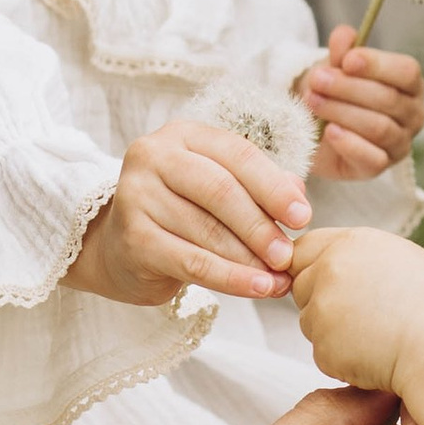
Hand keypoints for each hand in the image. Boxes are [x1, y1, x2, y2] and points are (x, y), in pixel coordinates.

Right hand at [69, 119, 309, 305]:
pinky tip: (257, 289)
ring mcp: (137, 195)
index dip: (274, 187)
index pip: (238, 154)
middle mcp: (153, 156)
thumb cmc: (179, 213)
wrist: (120, 249)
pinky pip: (193, 262)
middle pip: (221, 190)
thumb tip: (299, 194)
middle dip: (261, 226)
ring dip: (250, 259)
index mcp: (182, 135)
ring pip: (208, 230)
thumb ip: (258, 185)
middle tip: (288, 254)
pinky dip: (230, 279)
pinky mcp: (133, 238)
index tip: (303, 217)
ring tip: (278, 279)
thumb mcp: (218, 190)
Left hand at [288, 226, 423, 398]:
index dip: (314, 269)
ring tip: (379, 337)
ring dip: (332, 333)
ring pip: (310, 322)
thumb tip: (334, 264)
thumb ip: (363, 260)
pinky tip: (377, 357)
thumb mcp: (404, 262)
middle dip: (321, 302)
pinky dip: (343, 361)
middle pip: (301, 286)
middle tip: (364, 318)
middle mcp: (331, 270)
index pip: (304, 248)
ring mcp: (324, 308)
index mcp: (354, 243)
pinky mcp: (323, 346)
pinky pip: (322, 354)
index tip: (334, 287)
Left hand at [299, 26, 423, 180]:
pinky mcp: (380, 167)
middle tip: (317, 80)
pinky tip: (329, 131)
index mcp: (409, 84)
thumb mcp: (334, 66)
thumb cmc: (334, 92)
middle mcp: (413, 114)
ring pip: (379, 127)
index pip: (406, 71)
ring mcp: (399, 143)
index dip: (377, 65)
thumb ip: (340, 51)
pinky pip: (372, 158)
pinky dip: (349, 143)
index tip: (347, 61)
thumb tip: (345, 36)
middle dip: (348, 88)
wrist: (314, 127)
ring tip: (313, 101)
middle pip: (388, 99)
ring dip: (342, 112)